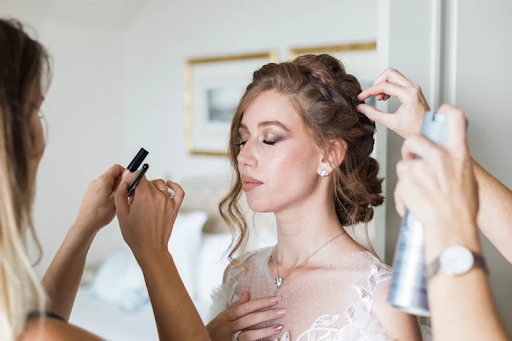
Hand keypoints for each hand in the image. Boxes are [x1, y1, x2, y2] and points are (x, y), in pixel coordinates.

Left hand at [73, 164, 124, 234]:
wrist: (86, 224)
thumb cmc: (100, 214)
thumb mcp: (117, 197)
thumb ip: (123, 184)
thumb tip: (129, 174)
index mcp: (103, 180)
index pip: (117, 168)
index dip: (125, 173)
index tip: (130, 181)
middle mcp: (96, 182)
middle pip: (112, 176)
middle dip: (121, 184)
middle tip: (124, 195)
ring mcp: (92, 188)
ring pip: (108, 184)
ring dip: (114, 190)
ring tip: (116, 202)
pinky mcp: (90, 195)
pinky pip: (102, 191)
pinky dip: (108, 195)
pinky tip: (109, 206)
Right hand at [114, 175, 183, 260]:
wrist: (150, 248)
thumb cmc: (136, 235)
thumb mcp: (121, 214)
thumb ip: (121, 195)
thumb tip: (124, 183)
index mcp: (144, 196)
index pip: (139, 176)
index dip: (133, 179)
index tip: (129, 185)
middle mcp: (158, 196)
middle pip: (149, 182)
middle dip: (140, 187)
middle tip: (133, 199)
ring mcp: (168, 201)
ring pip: (161, 184)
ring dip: (152, 187)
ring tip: (145, 198)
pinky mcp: (174, 208)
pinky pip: (179, 192)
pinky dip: (174, 186)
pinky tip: (169, 185)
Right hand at [207, 291, 285, 340]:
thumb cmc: (212, 332)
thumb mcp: (222, 318)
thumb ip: (235, 306)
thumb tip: (247, 292)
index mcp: (226, 317)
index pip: (246, 307)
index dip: (262, 302)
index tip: (276, 298)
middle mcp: (227, 327)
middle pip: (249, 319)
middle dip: (267, 314)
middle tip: (282, 310)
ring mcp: (230, 338)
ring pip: (249, 334)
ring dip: (265, 330)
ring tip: (279, 326)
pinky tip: (270, 340)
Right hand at [357, 68, 429, 137]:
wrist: (429, 131)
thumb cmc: (415, 129)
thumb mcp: (391, 123)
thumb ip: (374, 114)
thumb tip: (361, 108)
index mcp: (409, 94)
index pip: (384, 86)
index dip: (369, 91)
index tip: (361, 97)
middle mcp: (413, 87)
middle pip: (390, 73)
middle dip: (377, 82)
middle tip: (371, 94)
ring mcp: (414, 87)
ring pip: (394, 75)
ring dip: (383, 84)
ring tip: (379, 98)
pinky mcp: (413, 89)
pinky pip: (398, 81)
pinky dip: (389, 86)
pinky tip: (385, 97)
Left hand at [394, 104, 479, 258]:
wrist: (451, 227)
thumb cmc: (460, 207)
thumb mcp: (465, 177)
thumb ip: (453, 160)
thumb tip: (445, 153)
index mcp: (458, 153)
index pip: (455, 118)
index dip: (446, 111)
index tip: (439, 114)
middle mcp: (440, 156)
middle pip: (414, 139)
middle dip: (409, 148)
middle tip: (413, 160)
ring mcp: (421, 167)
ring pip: (404, 162)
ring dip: (407, 173)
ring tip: (419, 189)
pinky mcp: (406, 179)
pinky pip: (400, 180)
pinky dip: (403, 191)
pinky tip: (413, 199)